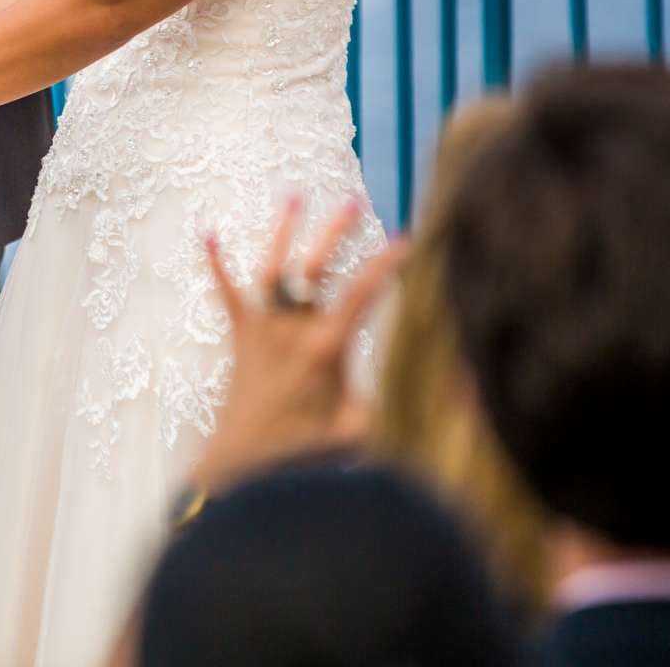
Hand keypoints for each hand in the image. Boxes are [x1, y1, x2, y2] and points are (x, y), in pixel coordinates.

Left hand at [189, 195, 407, 494]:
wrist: (243, 469)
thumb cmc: (306, 456)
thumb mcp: (364, 430)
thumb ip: (405, 403)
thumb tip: (461, 389)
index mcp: (324, 348)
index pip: (361, 294)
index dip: (386, 265)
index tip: (408, 240)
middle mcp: (290, 330)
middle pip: (313, 269)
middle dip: (334, 233)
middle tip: (355, 203)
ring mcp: (261, 331)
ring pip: (270, 270)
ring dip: (283, 234)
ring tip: (296, 199)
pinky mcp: (239, 340)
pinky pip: (225, 296)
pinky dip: (216, 265)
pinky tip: (208, 235)